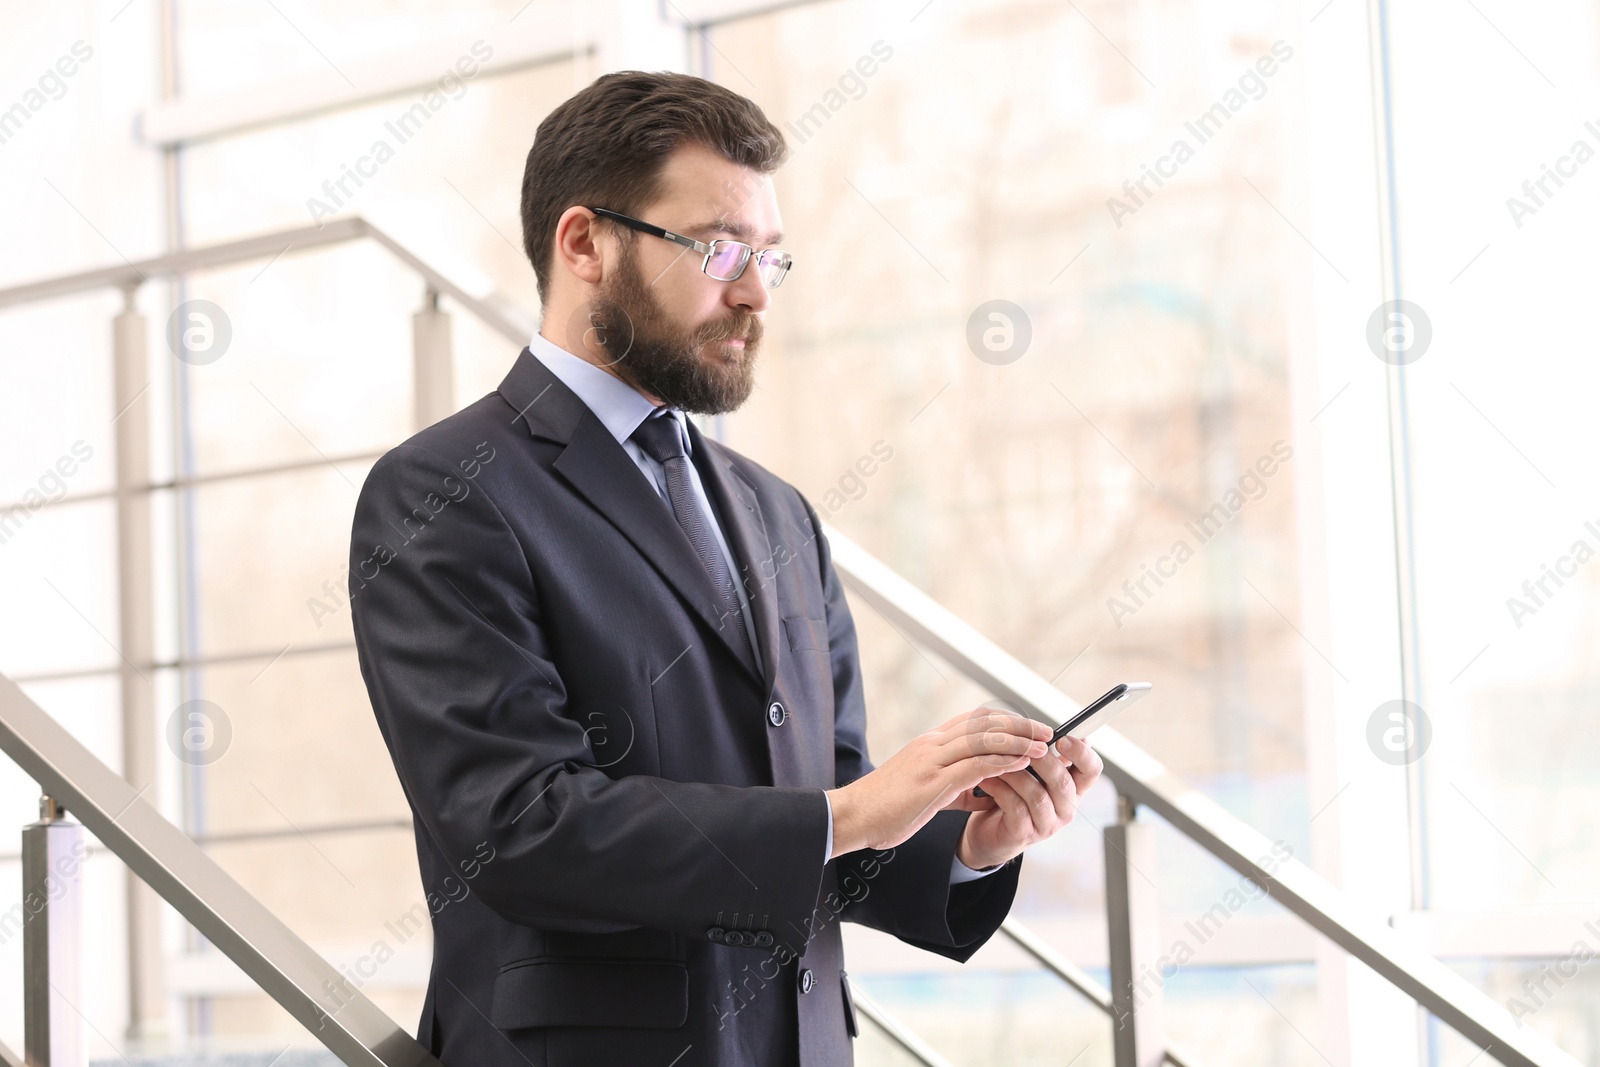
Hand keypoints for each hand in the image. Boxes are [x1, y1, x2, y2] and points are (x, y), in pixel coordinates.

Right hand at [827, 708, 1051, 857]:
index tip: (1030, 727)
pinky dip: (1003, 760)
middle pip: (984, 722)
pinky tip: (1022, 762)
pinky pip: (975, 765)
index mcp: (929, 743)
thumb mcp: (924, 789)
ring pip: (983, 739)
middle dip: (1020, 725)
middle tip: (1046, 730)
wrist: (851, 816)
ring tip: (1043, 746)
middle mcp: (932, 744)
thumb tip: (980, 790)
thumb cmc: (885, 806)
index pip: (975, 720)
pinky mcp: (932, 782)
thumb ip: (953, 785)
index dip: (1006, 721)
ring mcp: (931, 761)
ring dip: (1018, 740)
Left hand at [955, 733, 1103, 869]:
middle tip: (1022, 744)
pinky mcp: (1024, 834)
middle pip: (1063, 782)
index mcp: (1072, 788)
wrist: (988, 833)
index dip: (1082, 754)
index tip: (1063, 740)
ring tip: (996, 758)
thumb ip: (1041, 754)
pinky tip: (987, 778)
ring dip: (1014, 773)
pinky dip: (999, 788)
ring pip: (1037, 794)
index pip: (1092, 770)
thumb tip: (1045, 728)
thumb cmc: (1011, 796)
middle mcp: (1065, 808)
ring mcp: (1046, 824)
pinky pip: (1015, 807)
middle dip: (1042, 760)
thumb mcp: (1030, 773)